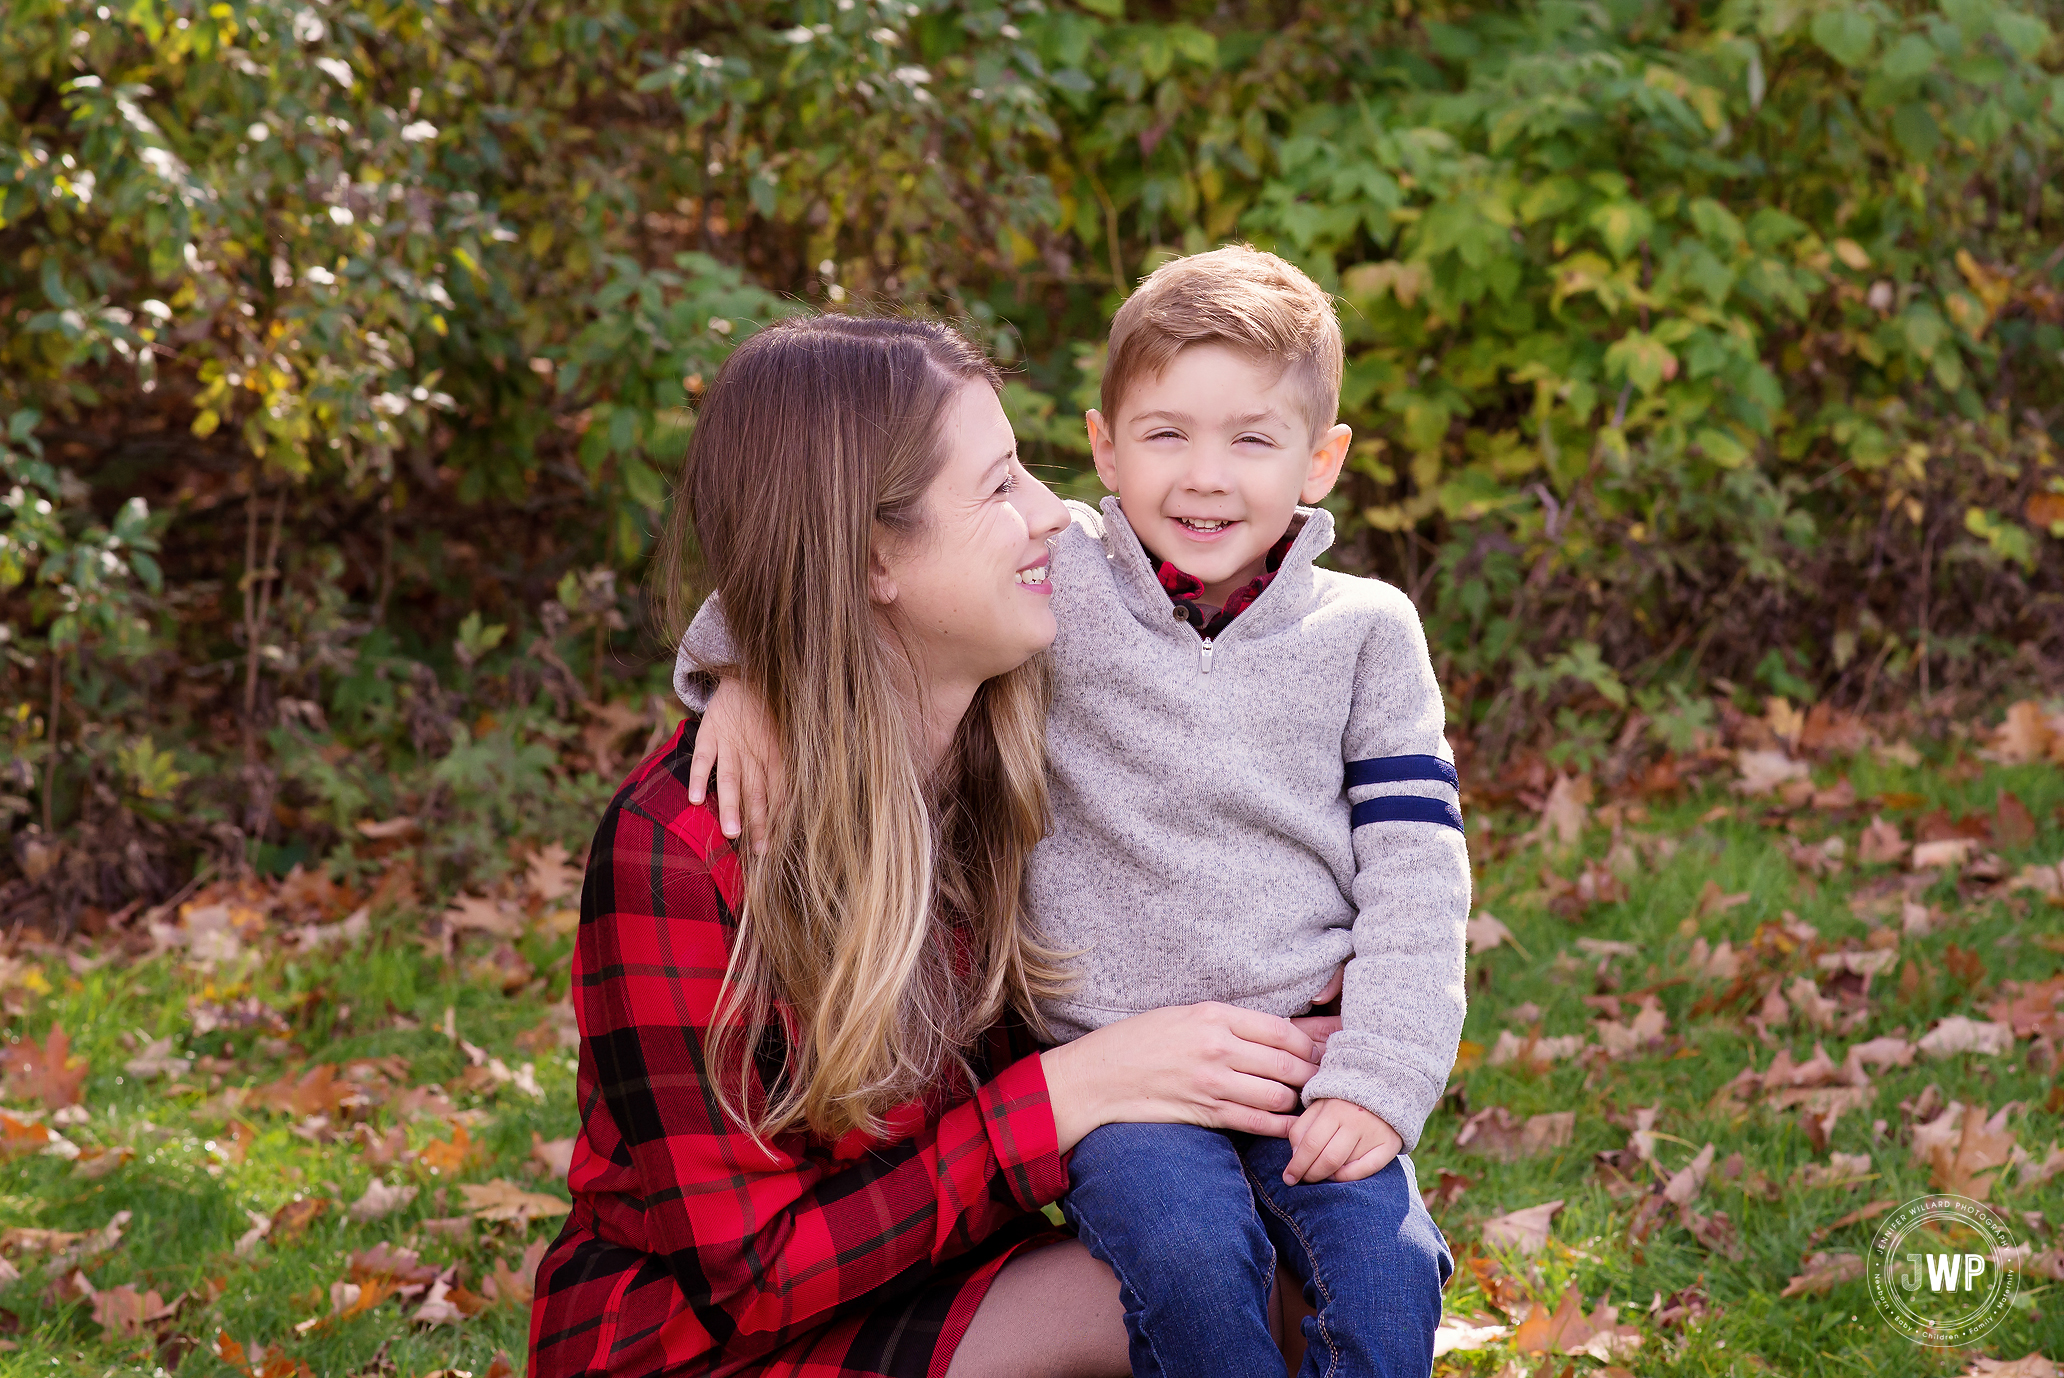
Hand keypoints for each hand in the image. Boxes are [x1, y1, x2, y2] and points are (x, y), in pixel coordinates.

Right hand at [684, 677, 784, 850]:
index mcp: (775, 752)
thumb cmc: (768, 710)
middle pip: (757, 790)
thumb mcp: (783, 733)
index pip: (780, 789)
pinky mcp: (710, 733)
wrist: (746, 672)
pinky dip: (700, 778)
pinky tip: (696, 799)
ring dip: (731, 806)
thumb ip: (784, 764)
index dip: (780, 816)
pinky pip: (703, 758)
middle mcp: (754, 750)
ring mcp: (731, 742)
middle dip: (759, 821)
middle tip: (761, 850)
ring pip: (731, 778)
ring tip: (731, 833)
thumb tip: (794, 800)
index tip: (779, 844)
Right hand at [1040, 1002, 1325, 1152]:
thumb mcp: (1183, 1015)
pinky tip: (1292, 1127)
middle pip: (1288, 1063)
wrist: (1097, 1077)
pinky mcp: (1205, 1113)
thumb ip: (1228, 1023)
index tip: (1323, 1051)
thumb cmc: (1139, 1041)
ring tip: (1309, 1103)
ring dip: (1298, 1102)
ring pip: (1279, 1095)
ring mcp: (1212, 1083)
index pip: (1283, 1029)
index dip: (1311, 1043)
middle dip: (1314, 1074)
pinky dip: (1281, 1127)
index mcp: (1214, 1015)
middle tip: (1328, 1081)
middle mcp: (1218, 1047)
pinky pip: (1257, 1122)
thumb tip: (1276, 1032)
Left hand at [1282, 1099, 1400, 1183]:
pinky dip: (1349, 1177)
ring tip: (1319, 1174)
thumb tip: (1295, 1156)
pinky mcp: (1389, 1144)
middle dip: (1310, 1174)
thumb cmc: (1342, 1101)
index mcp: (1334, 1109)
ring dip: (1327, 1176)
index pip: (1311, 1144)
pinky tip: (1338, 1175)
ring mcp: (1374, 1134)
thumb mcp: (1318, 1105)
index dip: (1297, 1165)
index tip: (1288, 1177)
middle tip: (1303, 1180)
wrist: (1383, 1087)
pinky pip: (1367, 1169)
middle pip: (1328, 1159)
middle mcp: (1355, 1122)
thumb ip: (1302, 1128)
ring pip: (1346, 1166)